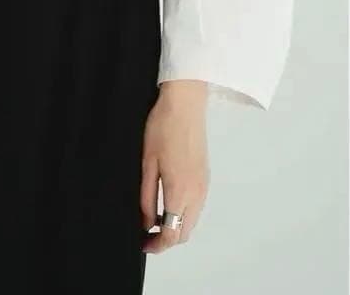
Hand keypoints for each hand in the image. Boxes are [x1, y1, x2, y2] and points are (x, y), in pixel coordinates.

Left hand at [140, 80, 209, 252]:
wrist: (185, 104)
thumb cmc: (163, 128)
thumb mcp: (147, 163)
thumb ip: (147, 197)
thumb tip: (146, 222)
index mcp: (180, 191)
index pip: (171, 233)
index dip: (157, 245)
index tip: (143, 244)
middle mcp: (196, 193)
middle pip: (185, 233)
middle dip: (167, 240)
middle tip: (146, 235)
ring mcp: (204, 185)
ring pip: (192, 221)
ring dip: (176, 227)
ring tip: (154, 220)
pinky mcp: (206, 176)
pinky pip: (197, 207)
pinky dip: (184, 214)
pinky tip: (168, 203)